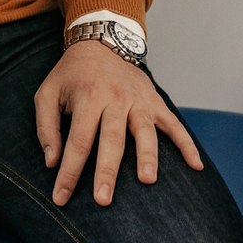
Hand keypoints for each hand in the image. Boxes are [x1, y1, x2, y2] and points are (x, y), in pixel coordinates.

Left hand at [35, 40, 203, 206]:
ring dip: (147, 156)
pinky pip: (174, 124)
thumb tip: (52, 161)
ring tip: (147, 181)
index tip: (61, 197)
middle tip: (103, 200)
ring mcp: (138, 101)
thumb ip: (47, 127)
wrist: (100, 42)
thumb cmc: (70, 75)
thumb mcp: (47, 93)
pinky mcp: (155, 102)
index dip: (69, 171)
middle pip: (111, 140)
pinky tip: (196, 165)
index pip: (77, 141)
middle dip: (107, 171)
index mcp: (86, 98)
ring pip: (144, 131)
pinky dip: (187, 144)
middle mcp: (114, 99)